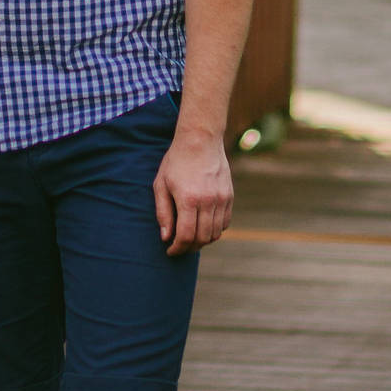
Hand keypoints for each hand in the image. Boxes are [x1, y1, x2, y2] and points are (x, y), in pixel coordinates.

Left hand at [154, 127, 233, 254]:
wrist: (200, 140)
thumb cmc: (176, 161)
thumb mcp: (161, 184)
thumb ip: (163, 212)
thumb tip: (166, 237)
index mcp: (188, 199)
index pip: (186, 235)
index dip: (177, 248)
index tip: (170, 251)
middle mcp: (208, 201)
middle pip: (202, 238)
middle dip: (189, 248)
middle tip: (180, 247)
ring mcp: (221, 199)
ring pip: (215, 233)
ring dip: (202, 241)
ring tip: (191, 238)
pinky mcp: (229, 196)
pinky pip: (225, 223)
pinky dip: (214, 230)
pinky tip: (203, 227)